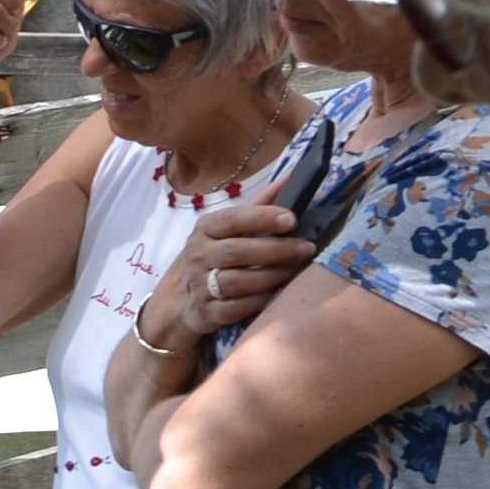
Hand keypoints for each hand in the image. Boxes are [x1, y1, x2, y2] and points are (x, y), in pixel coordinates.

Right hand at [151, 197, 309, 346]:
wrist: (183, 297)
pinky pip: (236, 308)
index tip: (292, 219)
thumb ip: (260, 204)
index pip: (232, 219)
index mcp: (206, 228)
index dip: (262, 218)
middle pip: (237, 252)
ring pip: (238, 281)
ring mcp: (200, 286)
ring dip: (271, 275)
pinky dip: (259, 301)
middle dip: (275, 250)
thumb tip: (293, 176)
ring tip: (295, 269)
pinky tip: (278, 293)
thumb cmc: (215, 254)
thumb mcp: (230, 227)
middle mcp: (199, 255)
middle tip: (306, 248)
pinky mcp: (207, 313)